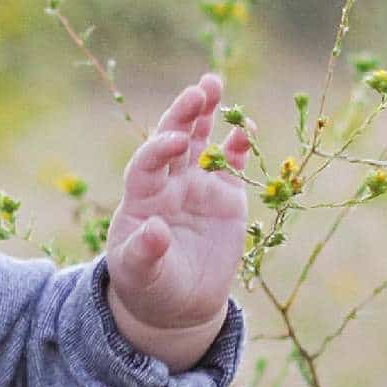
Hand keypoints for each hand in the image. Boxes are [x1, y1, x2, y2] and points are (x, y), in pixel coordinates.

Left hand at [104, 71, 254, 361]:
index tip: (176, 141)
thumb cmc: (148, 286)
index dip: (160, 149)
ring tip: (214, 83)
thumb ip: (144, 252)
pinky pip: (233, 163)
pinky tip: (246, 127)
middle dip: (184, 113)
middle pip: (173, 138)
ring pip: (202, 141)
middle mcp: (169, 183)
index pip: (147, 164)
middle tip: (200, 89)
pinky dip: (240, 145)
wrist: (177, 304)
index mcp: (142, 197)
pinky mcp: (226, 196)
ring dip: (208, 113)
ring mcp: (198, 186)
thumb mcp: (139, 274)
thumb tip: (155, 230)